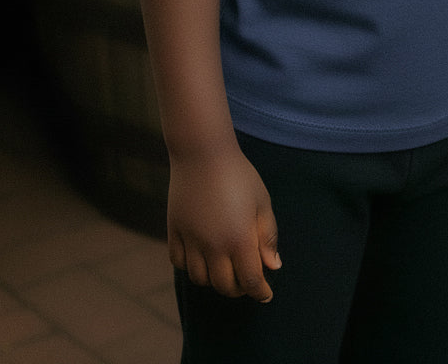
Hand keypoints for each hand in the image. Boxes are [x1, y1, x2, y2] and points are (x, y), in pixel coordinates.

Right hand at [167, 141, 281, 300]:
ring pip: (199, 279)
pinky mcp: (174, 230)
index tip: (266, 294)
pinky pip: (179, 262)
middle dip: (238, 289)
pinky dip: (190, 266)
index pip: (250, 280)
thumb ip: (267, 236)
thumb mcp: (262, 201)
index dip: (260, 292)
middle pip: (224, 286)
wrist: (203, 152)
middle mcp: (212, 245)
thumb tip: (273, 266)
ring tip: (224, 269)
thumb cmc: (239, 175)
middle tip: (247, 281)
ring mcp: (190, 239)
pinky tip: (201, 257)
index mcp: (239, 238)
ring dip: (214, 280)